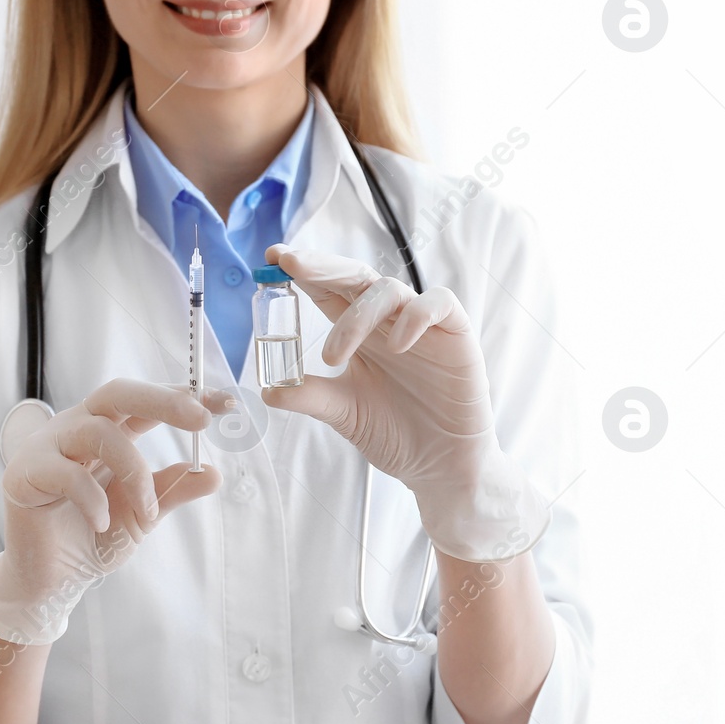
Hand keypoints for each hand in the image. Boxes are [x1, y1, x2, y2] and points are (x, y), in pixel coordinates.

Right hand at [0, 379, 230, 643]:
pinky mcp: (25, 474)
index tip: (224, 402)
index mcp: (106, 430)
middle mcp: (75, 428)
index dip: (182, 396)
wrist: (50, 580)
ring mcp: (47, 447)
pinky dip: (92, 500)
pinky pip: (66, 474)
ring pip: (98, 433)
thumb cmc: (92, 538)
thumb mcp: (143, 514)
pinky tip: (99, 523)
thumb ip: (172, 491)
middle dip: (162, 400)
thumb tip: (213, 473)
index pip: (145, 401)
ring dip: (134, 472)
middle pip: (117, 393)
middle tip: (200, 420)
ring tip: (145, 511)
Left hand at [260, 245, 548, 562]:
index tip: (273, 257)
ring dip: (357, 316)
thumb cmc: (395, 433)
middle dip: (321, 266)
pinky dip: (416, 315)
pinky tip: (397, 344)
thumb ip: (310, 397)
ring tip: (334, 358)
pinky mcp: (456, 334)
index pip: (327, 289)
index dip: (303, 270)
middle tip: (291, 263)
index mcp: (357, 332)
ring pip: (389, 289)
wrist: (441, 466)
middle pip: (354, 276)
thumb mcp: (344, 413)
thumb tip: (267, 390)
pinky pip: (439, 303)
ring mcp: (421, 325)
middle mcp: (386, 321)